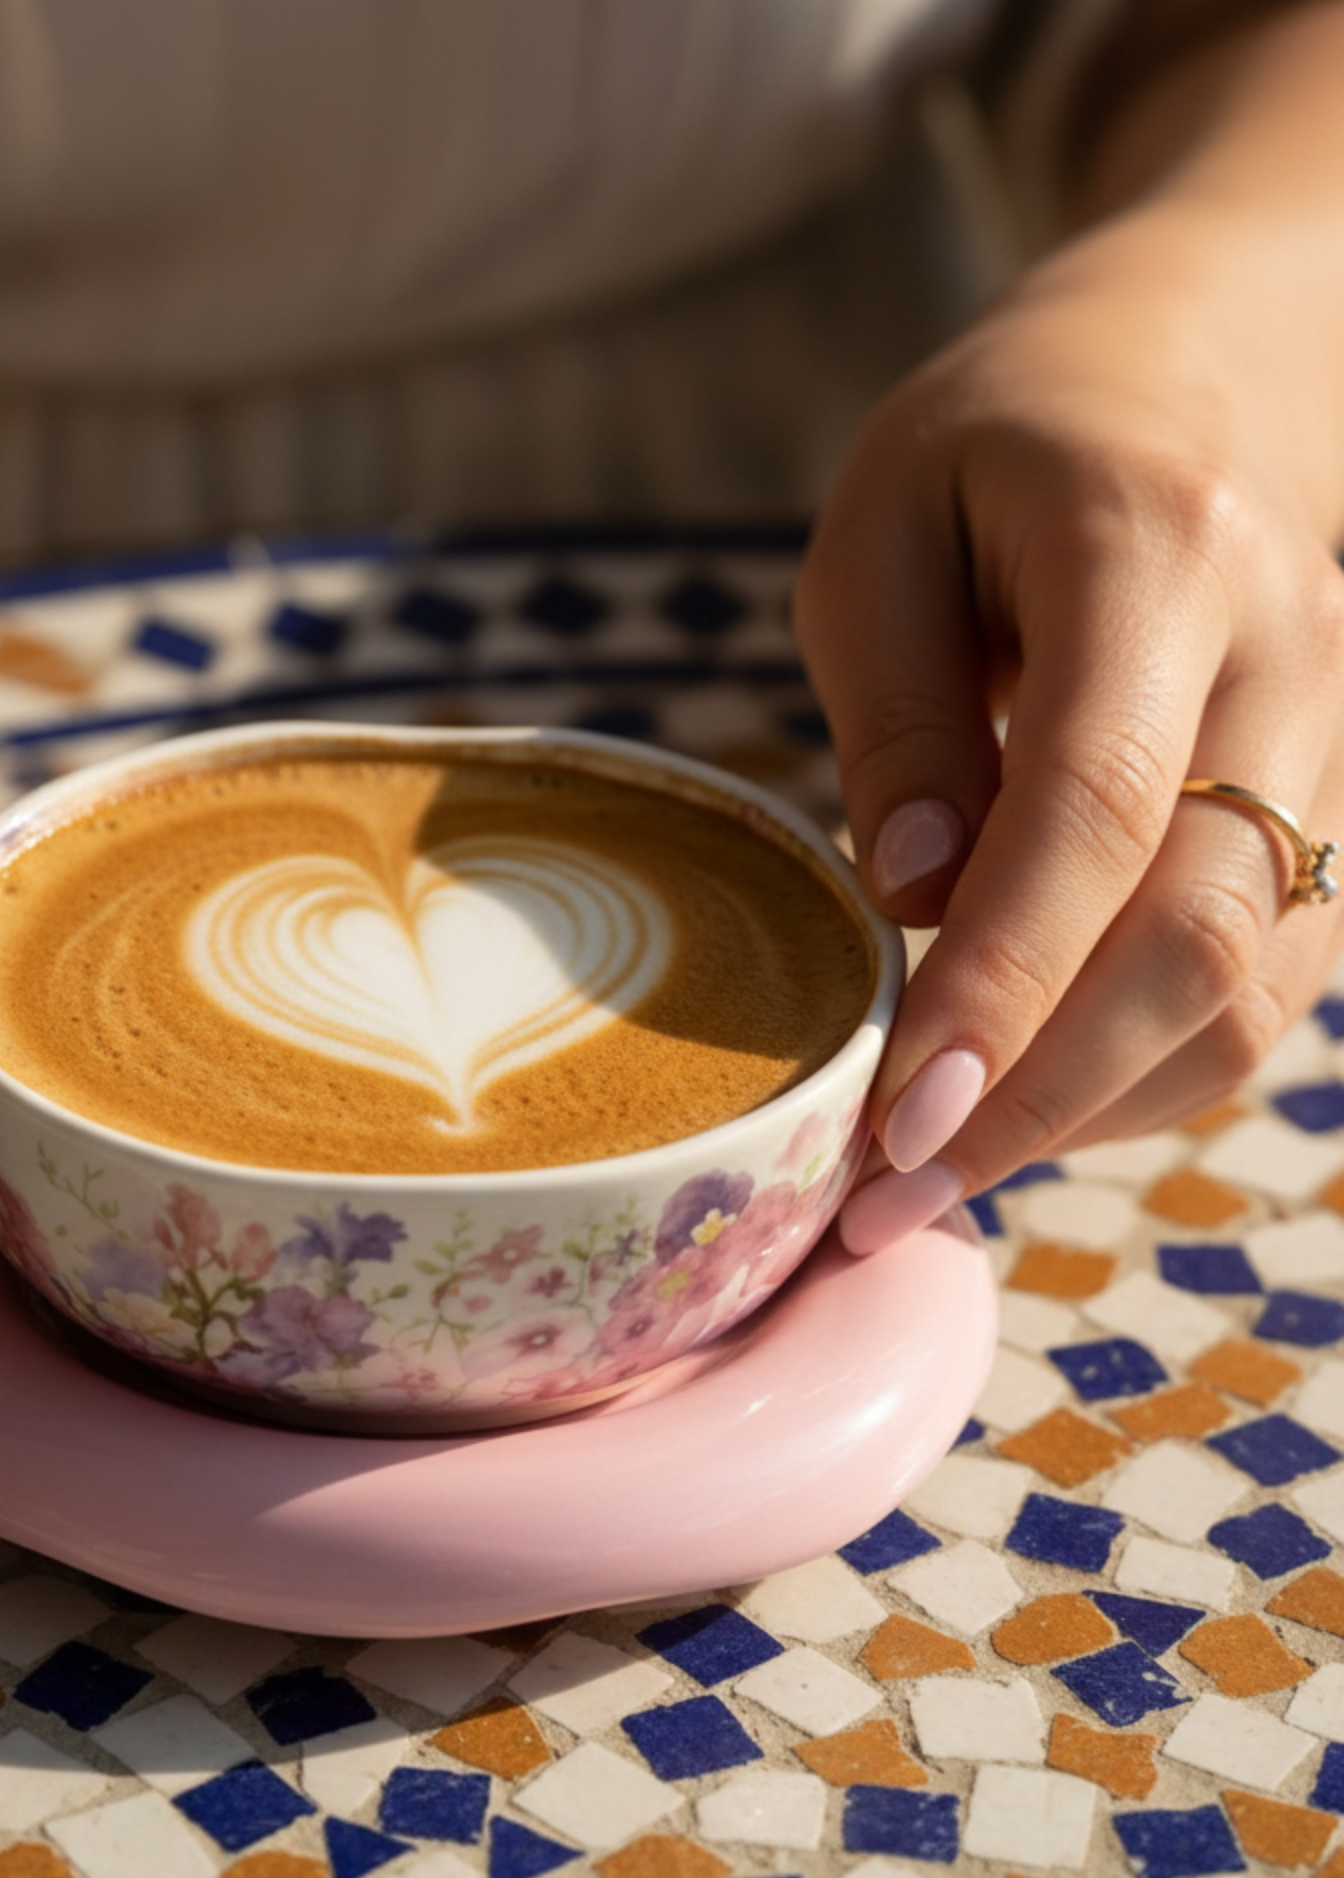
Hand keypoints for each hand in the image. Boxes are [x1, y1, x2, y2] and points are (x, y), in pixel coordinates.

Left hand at [798, 216, 1343, 1252]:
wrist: (1190, 376)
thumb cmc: (996, 451)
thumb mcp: (881, 532)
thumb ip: (896, 712)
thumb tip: (913, 899)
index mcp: (1158, 548)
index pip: (1094, 808)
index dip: (1000, 982)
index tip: (898, 1118)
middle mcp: (1287, 656)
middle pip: (1197, 929)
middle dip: (1041, 1092)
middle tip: (884, 1198)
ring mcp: (1334, 744)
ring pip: (1246, 986)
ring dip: (1089, 1108)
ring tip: (928, 1180)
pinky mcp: (1324, 815)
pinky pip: (1260, 986)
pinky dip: (1139, 1071)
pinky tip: (1019, 1104)